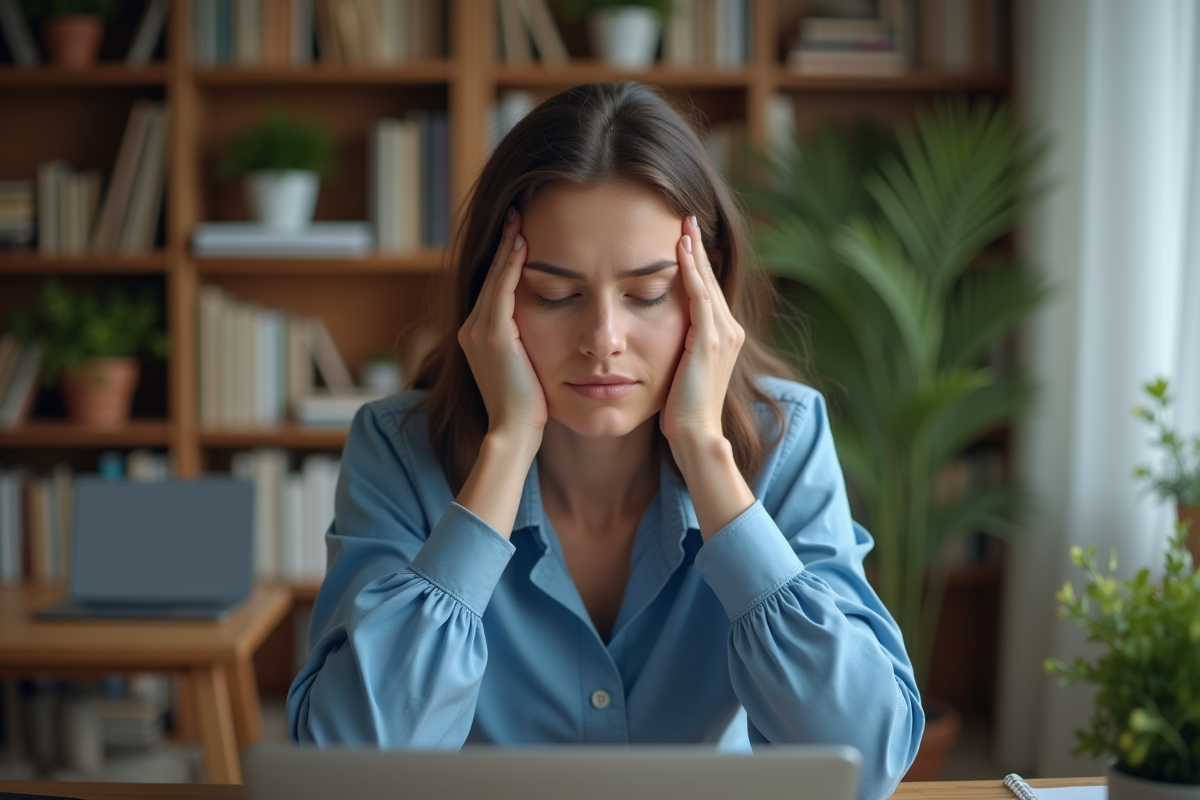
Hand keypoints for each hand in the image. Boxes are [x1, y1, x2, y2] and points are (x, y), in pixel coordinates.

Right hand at [457, 207, 546, 443]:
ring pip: (494, 280)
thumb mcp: (524, 368)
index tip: (518, 237)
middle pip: (490, 278)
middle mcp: (471, 330)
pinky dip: (511, 267)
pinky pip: (501, 291)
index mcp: (478, 337)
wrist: (515, 431)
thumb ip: (526, 345)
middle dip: (504, 246)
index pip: (493, 290)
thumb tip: (546, 331)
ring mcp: (478, 332)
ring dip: (507, 248)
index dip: (505, 262)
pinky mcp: (493, 336)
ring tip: (518, 220)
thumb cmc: (528, 408)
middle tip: (515, 214)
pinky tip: (522, 245)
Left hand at [660, 215, 745, 448]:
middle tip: (686, 217)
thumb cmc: (684, 410)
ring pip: (707, 283)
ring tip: (683, 224)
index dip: (697, 263)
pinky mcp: (709, 342)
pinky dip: (691, 271)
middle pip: (711, 280)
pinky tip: (680, 250)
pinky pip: (700, 297)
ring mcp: (722, 336)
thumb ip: (681, 348)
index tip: (685, 236)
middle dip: (698, 248)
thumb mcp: (682, 370)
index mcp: (725, 337)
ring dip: (694, 252)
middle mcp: (730, 331)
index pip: (709, 290)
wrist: (696, 435)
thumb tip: (663, 335)